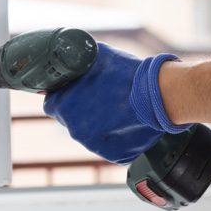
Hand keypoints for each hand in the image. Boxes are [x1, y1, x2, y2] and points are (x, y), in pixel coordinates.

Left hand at [43, 44, 189, 164]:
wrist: (159, 94)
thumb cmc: (127, 73)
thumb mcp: (96, 56)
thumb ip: (79, 62)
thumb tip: (71, 58)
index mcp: (65, 107)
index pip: (52, 104)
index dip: (62, 97)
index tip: (74, 92)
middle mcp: (76, 131)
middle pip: (71, 120)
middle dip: (81, 110)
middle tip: (100, 98)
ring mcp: (96, 146)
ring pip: (91, 133)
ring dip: (99, 123)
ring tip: (118, 108)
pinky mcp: (115, 155)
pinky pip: (110, 144)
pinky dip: (116, 135)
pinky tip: (127, 121)